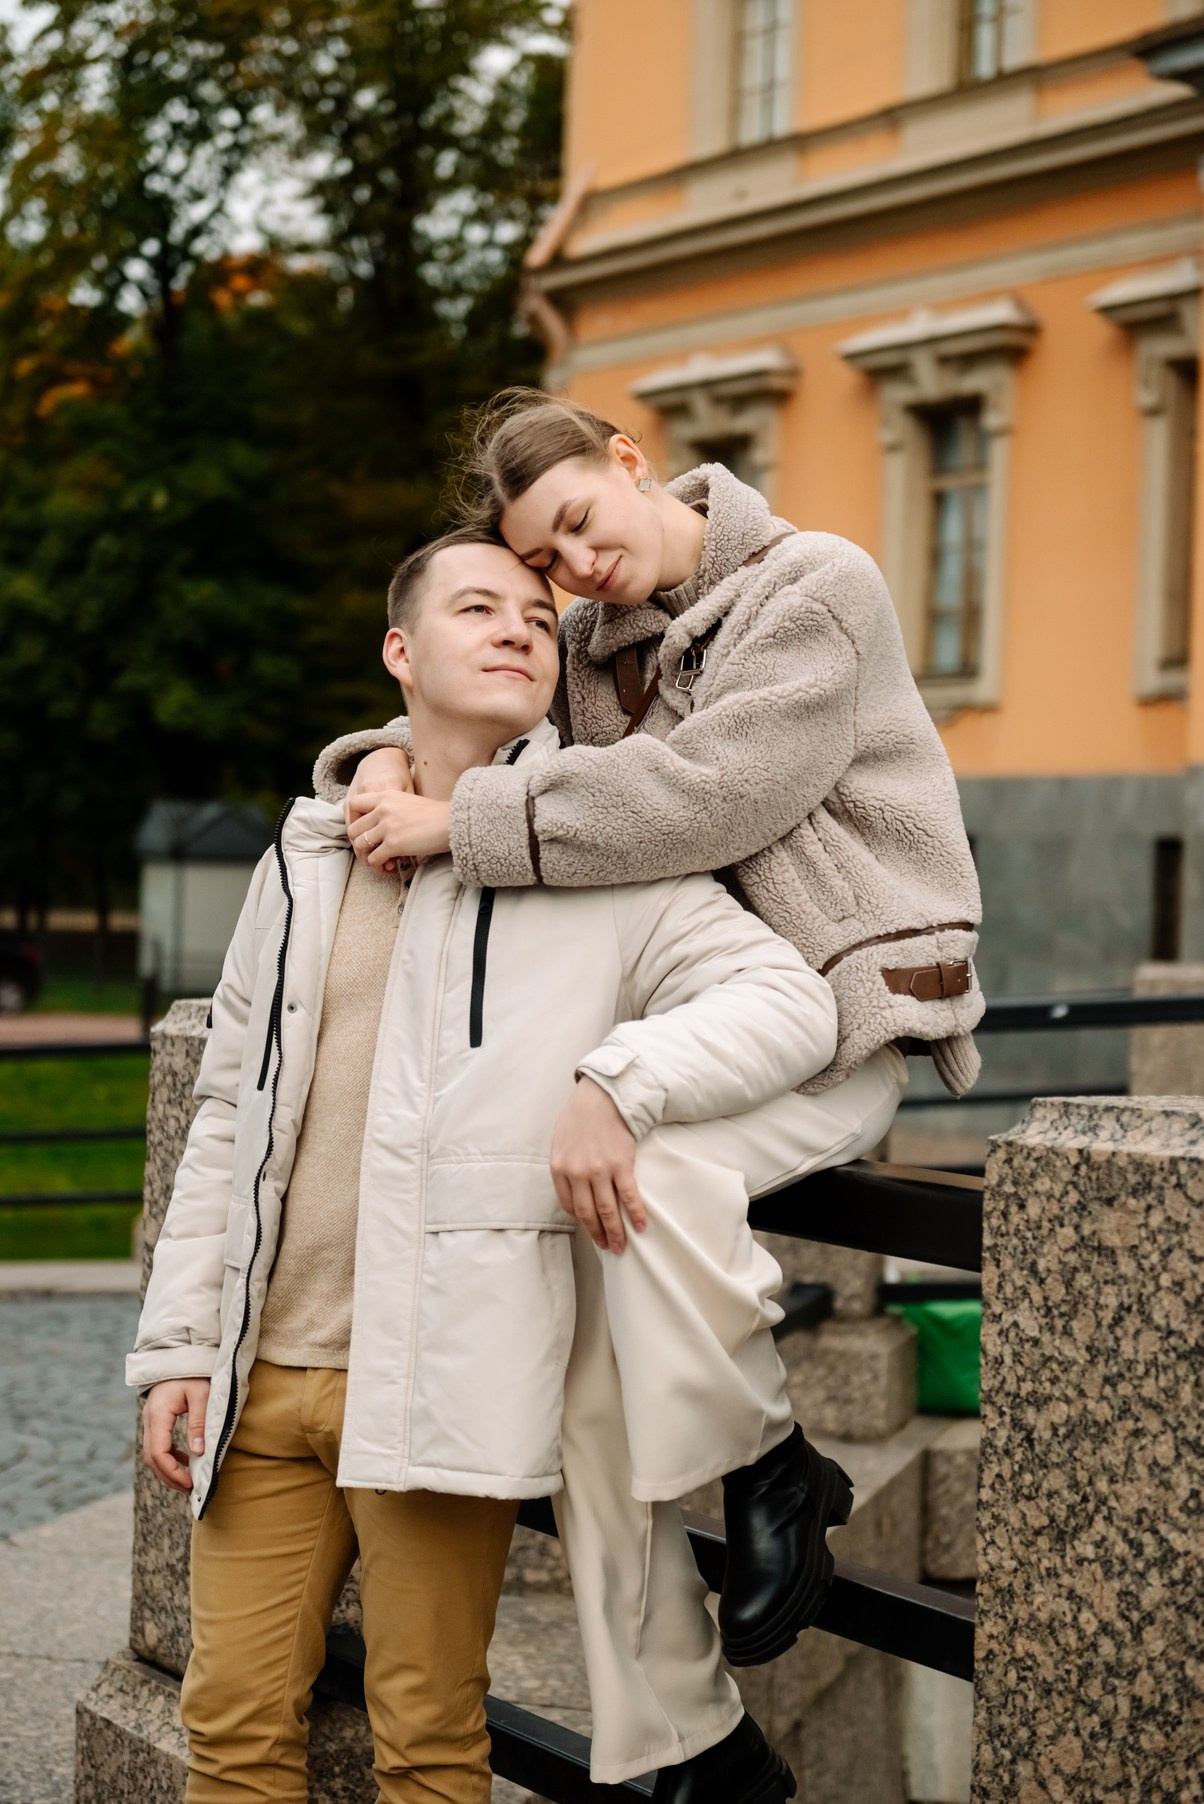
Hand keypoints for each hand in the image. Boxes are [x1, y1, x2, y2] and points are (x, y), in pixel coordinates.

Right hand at [143, 1377, 210, 1493]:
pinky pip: (158, 1444)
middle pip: (151, 1458)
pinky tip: (186, 1461)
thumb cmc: (194, 1372)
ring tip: (188, 1482)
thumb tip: (198, 1452)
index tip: (190, 1483)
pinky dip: (170, 1457)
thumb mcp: (201, 1394)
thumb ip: (198, 1422)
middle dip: (169, 1476)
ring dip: (168, 1470)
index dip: (172, 1472)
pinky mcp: (157, 1420)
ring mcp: (151, 1420)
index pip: (158, 1452)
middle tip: (190, 1489)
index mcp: (158, 1414)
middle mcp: (149, 1419)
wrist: (181, 1353)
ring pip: (152, 1453)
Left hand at [350, 790, 451, 870]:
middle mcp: (383, 809)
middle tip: (371, 850)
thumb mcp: (408, 801)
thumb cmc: (436, 814)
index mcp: (385, 796)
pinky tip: (389, 865)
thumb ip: (390, 809)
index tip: (364, 829)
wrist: (452, 822)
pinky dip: (378, 865)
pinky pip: (373, 859)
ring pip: (360, 845)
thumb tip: (379, 826)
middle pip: (353, 829)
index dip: (354, 819)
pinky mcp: (394, 844)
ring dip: (367, 855)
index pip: (354, 804)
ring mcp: (387, 827)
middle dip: (359, 842)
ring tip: (380, 859)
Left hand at [550, 1077, 646, 1253]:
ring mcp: (600, 1170)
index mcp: (559, 1168)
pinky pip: (630, 1196)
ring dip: (616, 1232)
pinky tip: (640, 1226)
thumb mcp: (561, 1141)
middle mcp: (578, 1173)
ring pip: (608, 1210)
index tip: (590, 1229)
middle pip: (588, 1213)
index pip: (568, 1205)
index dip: (581, 1221)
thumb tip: (574, 1189)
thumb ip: (565, 1166)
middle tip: (608, 1248)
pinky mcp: (621, 1165)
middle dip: (598, 1234)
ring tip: (621, 1246)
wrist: (603, 1096)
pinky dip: (636, 1214)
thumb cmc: (580, 1116)